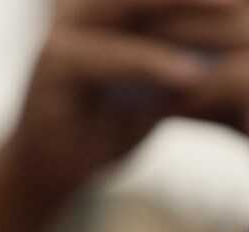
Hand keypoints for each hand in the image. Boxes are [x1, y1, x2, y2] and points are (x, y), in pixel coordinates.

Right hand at [0, 0, 248, 231]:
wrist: (49, 169)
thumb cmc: (107, 125)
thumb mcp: (158, 82)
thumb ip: (185, 54)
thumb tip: (240, 33)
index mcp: (107, 10)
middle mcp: (82, 10)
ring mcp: (64, 32)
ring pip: (130, 6)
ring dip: (184, 9)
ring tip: (233, 16)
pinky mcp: (53, 64)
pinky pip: (110, 56)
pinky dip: (151, 64)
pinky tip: (190, 77)